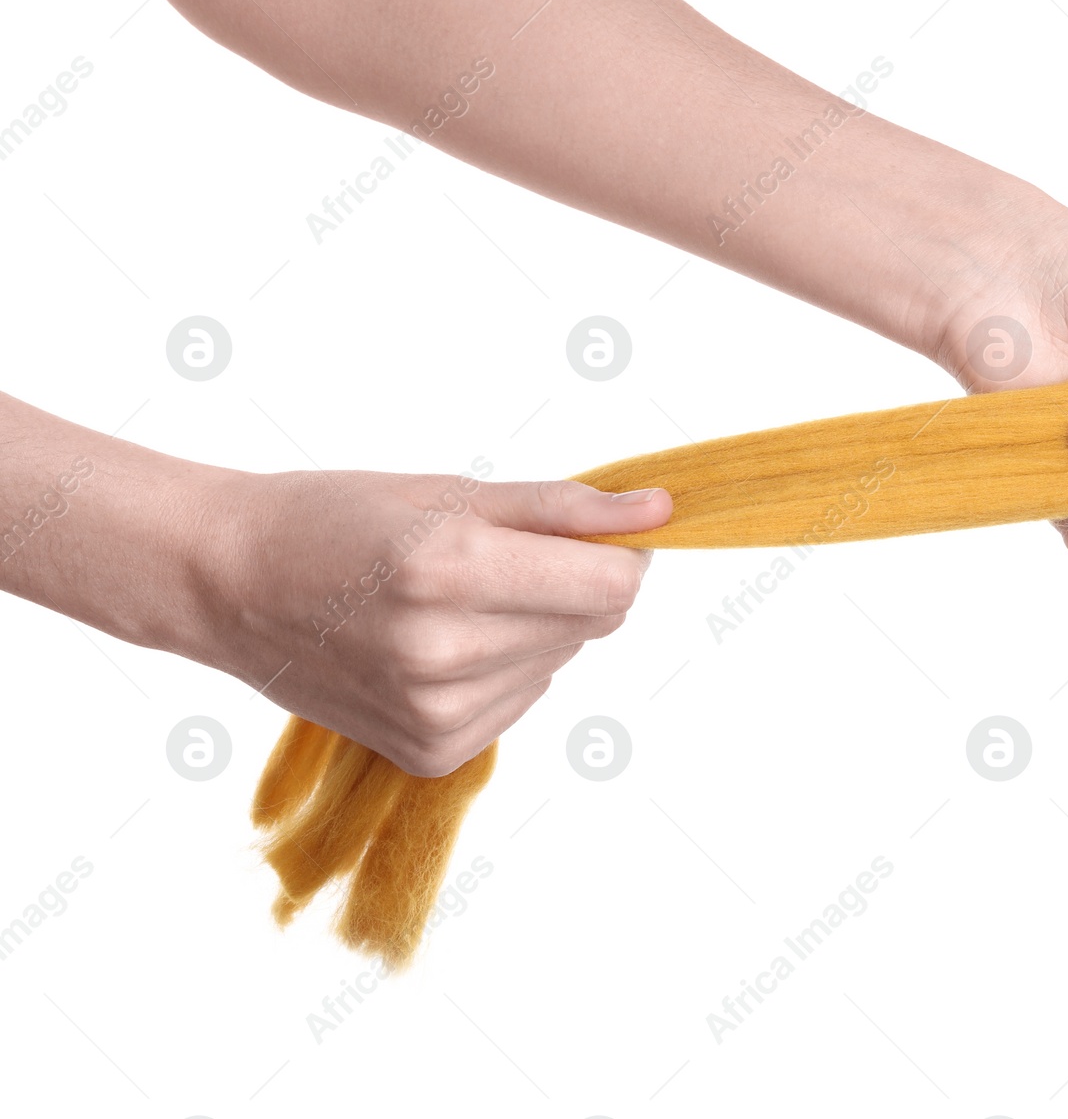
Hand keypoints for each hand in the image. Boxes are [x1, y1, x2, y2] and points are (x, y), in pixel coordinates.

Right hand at [195, 471, 670, 775]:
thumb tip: (661, 511)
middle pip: (595, 623)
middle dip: (569, 584)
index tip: (597, 534)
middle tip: (494, 560)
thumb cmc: (338, 520)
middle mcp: (445, 651)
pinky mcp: (430, 752)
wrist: (230, 584)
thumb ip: (567, 507)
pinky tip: (438, 646)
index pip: (613, 584)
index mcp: (451, 570)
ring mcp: (435, 711)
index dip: (622, 554)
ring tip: (453, 603)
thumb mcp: (453, 492)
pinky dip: (500, 670)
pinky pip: (520, 701)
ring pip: (561, 662)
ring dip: (534, 628)